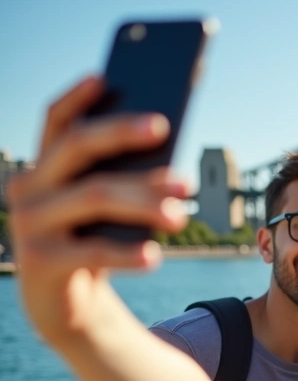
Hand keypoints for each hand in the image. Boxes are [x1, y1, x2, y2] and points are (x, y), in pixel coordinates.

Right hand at [6, 76, 188, 345]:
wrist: (68, 305)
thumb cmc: (95, 242)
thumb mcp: (107, 210)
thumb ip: (123, 180)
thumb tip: (171, 159)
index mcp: (45, 167)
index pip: (55, 121)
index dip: (77, 96)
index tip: (105, 75)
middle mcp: (29, 188)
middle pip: (76, 147)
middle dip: (121, 132)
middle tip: (165, 126)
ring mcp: (30, 224)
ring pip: (94, 197)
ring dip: (144, 199)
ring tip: (184, 213)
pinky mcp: (39, 262)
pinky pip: (91, 251)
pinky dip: (127, 253)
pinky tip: (155, 256)